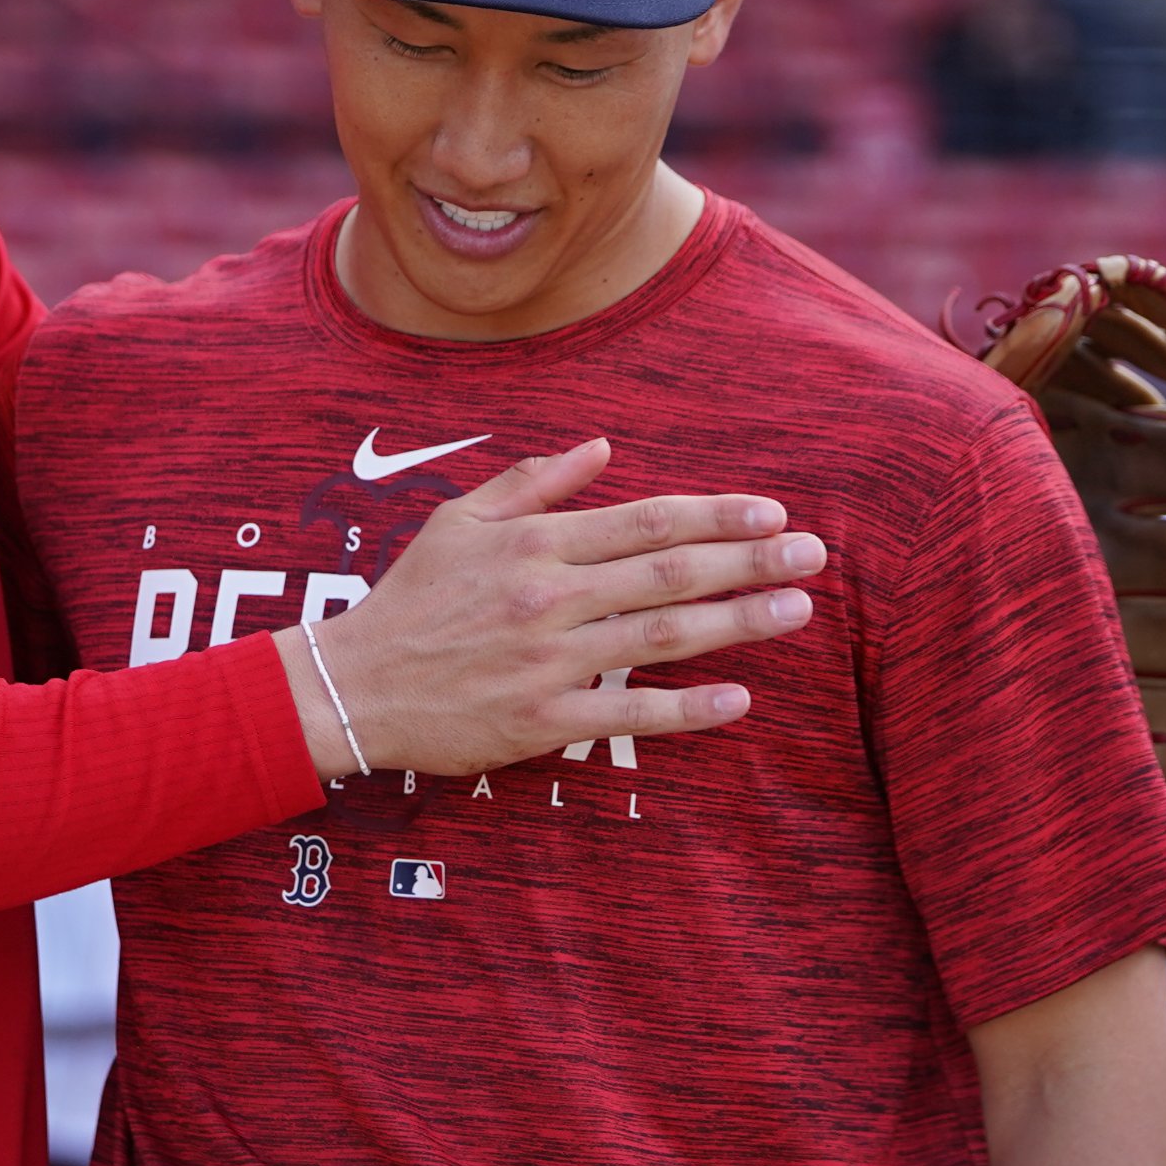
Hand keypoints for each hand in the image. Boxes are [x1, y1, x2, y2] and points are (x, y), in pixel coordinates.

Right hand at [287, 439, 825, 778]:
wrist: (352, 686)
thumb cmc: (409, 600)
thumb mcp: (460, 521)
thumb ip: (534, 482)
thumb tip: (601, 446)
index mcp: (535, 543)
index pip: (645, 520)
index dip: (714, 515)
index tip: (770, 513)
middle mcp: (551, 596)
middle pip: (670, 572)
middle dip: (750, 561)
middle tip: (812, 555)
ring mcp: (550, 660)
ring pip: (662, 635)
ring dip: (738, 622)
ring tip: (797, 611)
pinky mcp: (543, 719)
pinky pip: (629, 712)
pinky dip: (687, 708)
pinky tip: (738, 701)